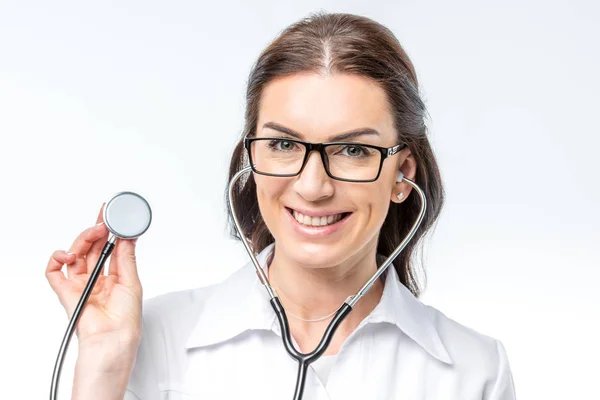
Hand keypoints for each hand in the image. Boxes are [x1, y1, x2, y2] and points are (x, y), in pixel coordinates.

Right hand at [46, 203, 142, 349]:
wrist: (114, 338)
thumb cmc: (126, 318)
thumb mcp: (131, 281)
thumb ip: (126, 257)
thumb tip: (127, 236)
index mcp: (114, 276)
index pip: (109, 248)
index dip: (108, 231)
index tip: (110, 215)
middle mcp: (96, 278)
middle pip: (92, 248)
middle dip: (96, 231)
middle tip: (103, 222)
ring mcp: (80, 284)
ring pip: (75, 254)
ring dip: (82, 240)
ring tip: (94, 233)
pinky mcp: (65, 291)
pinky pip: (53, 271)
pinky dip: (57, 258)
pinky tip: (69, 254)